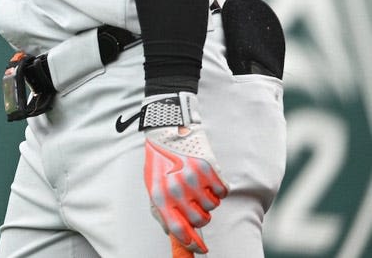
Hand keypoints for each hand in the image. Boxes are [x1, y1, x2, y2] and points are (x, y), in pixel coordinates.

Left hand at [141, 93, 228, 252]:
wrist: (166, 131)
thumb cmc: (159, 161)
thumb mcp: (153, 185)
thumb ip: (161, 211)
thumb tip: (174, 236)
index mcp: (160, 196)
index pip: (178, 230)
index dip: (192, 243)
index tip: (200, 249)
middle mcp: (176, 190)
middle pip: (201, 221)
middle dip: (200, 215)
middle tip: (195, 202)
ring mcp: (193, 180)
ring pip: (212, 206)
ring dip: (207, 199)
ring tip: (196, 183)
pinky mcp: (208, 169)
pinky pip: (223, 192)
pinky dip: (218, 188)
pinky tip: (207, 178)